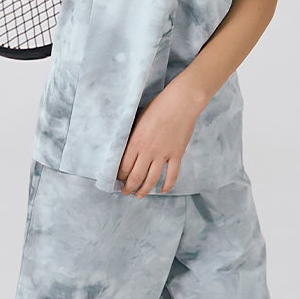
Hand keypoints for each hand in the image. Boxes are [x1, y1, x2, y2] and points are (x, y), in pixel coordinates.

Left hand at [117, 80, 205, 198]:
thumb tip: (127, 150)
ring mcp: (163, 154)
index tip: (118, 180)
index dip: (120, 177)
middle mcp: (148, 151)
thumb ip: (133, 137)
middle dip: (129, 187)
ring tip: (139, 195)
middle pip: (136, 176)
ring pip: (152, 179)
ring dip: (144, 190)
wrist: (181, 102)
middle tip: (126, 192)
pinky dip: (167, 185)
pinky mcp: (177, 154)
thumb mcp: (139, 120)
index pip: (124, 166)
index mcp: (136, 141)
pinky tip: (163, 190)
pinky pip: (172, 175)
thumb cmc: (158, 106)